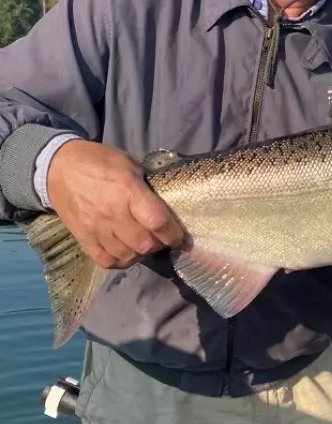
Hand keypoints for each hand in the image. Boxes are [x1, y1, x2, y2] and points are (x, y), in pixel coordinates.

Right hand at [47, 139, 185, 268]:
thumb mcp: (129, 164)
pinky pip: (107, 261)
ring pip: (128, 255)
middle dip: (158, 244)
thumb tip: (167, 202)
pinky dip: (121, 261)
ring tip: (143, 244)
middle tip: (160, 238)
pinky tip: (126, 251)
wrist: (58, 167)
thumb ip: (147, 185)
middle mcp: (113, 213)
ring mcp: (96, 228)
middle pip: (144, 244)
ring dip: (141, 253)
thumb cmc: (99, 162)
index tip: (179, 237)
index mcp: (128, 190)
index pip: (157, 222)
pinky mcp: (83, 238)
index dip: (173, 234)